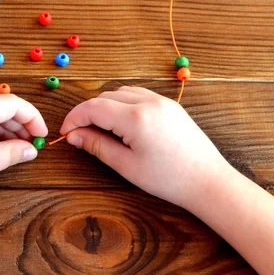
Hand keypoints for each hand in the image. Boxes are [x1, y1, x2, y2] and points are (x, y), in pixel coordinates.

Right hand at [60, 86, 231, 207]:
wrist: (208, 182)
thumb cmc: (168, 179)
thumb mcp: (126, 165)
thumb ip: (96, 145)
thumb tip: (73, 135)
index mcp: (136, 118)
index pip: (93, 108)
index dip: (74, 118)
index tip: (64, 132)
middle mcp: (148, 102)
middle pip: (105, 97)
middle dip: (87, 112)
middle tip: (79, 134)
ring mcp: (161, 101)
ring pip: (121, 92)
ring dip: (104, 106)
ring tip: (99, 129)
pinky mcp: (170, 105)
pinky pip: (138, 95)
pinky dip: (122, 104)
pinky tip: (120, 123)